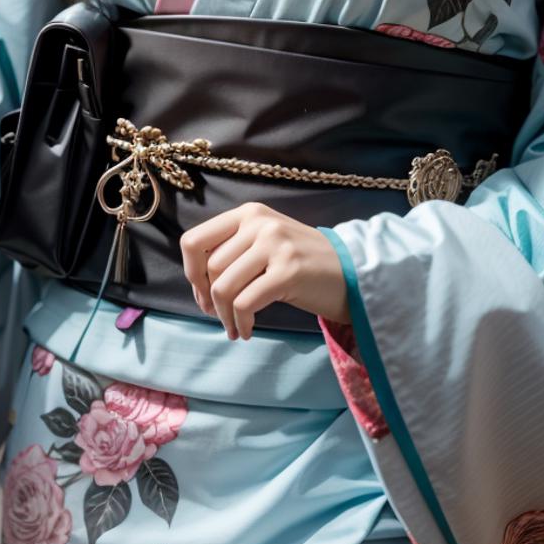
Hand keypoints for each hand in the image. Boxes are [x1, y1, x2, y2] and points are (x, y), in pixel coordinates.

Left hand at [179, 202, 349, 339]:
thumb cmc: (303, 263)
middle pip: (209, 269)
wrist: (352, 271)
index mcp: (249, 213)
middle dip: (209, 300)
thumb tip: (196, 281)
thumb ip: (234, 249)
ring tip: (235, 327)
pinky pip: (245, 303)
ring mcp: (275, 245)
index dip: (191, 272)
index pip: (194, 240)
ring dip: (224, 316)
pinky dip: (241, 323)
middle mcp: (259, 223)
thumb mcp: (266, 242)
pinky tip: (247, 330)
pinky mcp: (288, 271)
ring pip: (224, 287)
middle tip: (221, 316)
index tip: (203, 293)